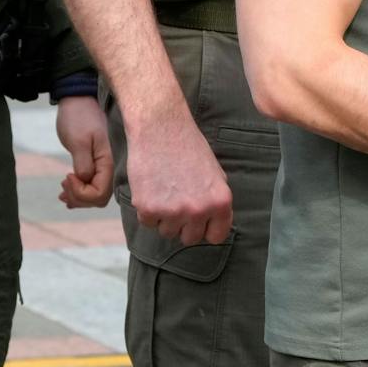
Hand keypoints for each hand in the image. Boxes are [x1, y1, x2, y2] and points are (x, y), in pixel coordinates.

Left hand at [56, 95, 113, 208]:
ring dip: (79, 195)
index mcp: (110, 160)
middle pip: (99, 197)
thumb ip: (83, 165)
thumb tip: (85, 181)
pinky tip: (69, 188)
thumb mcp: (78, 141)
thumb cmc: (78, 117)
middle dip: (79, 197)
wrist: (79, 98)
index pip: (100, 194)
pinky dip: (81, 190)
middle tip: (63, 183)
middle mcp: (113, 165)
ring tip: (62, 190)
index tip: (67, 176)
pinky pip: (94, 184)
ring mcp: (107, 164)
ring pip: (96, 193)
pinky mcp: (100, 162)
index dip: (81, 193)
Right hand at [125, 102, 232, 244]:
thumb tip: (215, 223)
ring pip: (167, 232)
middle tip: (177, 201)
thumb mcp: (214, 173)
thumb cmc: (188, 146)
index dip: (206, 229)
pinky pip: (148, 223)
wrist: (160, 127)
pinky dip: (147, 209)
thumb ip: (215, 201)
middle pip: (189, 239)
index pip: (216, 237)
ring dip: (164, 217)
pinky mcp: (148, 209)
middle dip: (183, 225)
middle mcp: (199, 210)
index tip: (199, 222)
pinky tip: (151, 187)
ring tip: (164, 189)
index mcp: (220, 201)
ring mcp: (173, 212)